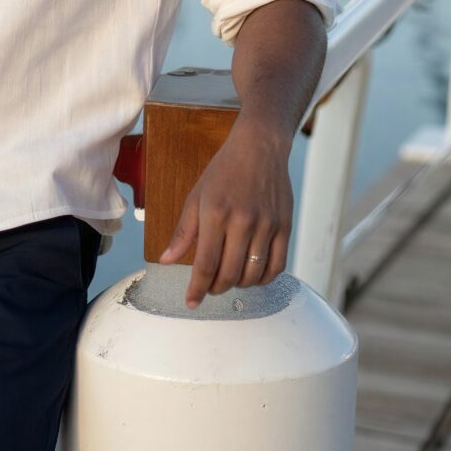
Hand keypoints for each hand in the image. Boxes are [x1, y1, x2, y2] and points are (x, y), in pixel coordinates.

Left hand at [157, 119, 292, 308]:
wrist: (259, 148)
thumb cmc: (223, 171)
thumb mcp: (196, 196)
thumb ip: (183, 232)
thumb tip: (166, 260)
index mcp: (215, 213)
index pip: (205, 264)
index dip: (196, 289)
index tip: (191, 302)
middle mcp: (242, 221)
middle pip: (229, 275)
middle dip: (215, 289)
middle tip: (208, 287)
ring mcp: (266, 225)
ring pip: (252, 275)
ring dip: (238, 285)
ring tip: (228, 278)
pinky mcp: (285, 227)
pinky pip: (276, 267)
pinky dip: (263, 279)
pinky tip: (252, 275)